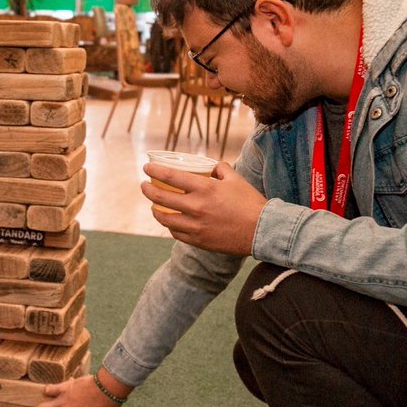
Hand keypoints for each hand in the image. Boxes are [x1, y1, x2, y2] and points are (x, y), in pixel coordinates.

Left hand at [142, 161, 264, 256]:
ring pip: (164, 218)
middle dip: (148, 190)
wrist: (262, 231)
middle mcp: (197, 207)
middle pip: (161, 197)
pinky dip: (169, 225)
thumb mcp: (235, 179)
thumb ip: (219, 169)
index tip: (146, 167)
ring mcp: (195, 226)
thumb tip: (209, 166)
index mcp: (205, 189)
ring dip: (155, 209)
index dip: (155, 171)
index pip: (171, 177)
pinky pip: (175, 232)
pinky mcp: (198, 241)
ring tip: (153, 205)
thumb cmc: (250, 203)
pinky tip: (169, 220)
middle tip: (144, 186)